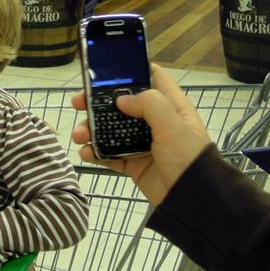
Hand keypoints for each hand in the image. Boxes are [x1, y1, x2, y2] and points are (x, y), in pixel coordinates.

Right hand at [70, 64, 210, 206]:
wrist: (192, 200)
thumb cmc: (188, 157)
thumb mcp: (174, 126)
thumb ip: (150, 105)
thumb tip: (120, 99)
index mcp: (170, 106)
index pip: (152, 78)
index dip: (130, 70)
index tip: (105, 70)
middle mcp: (154, 121)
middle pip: (121, 103)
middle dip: (97, 102)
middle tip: (77, 103)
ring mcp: (141, 142)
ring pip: (110, 128)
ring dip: (91, 130)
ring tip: (78, 136)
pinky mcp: (132, 163)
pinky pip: (109, 154)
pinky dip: (95, 153)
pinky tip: (85, 153)